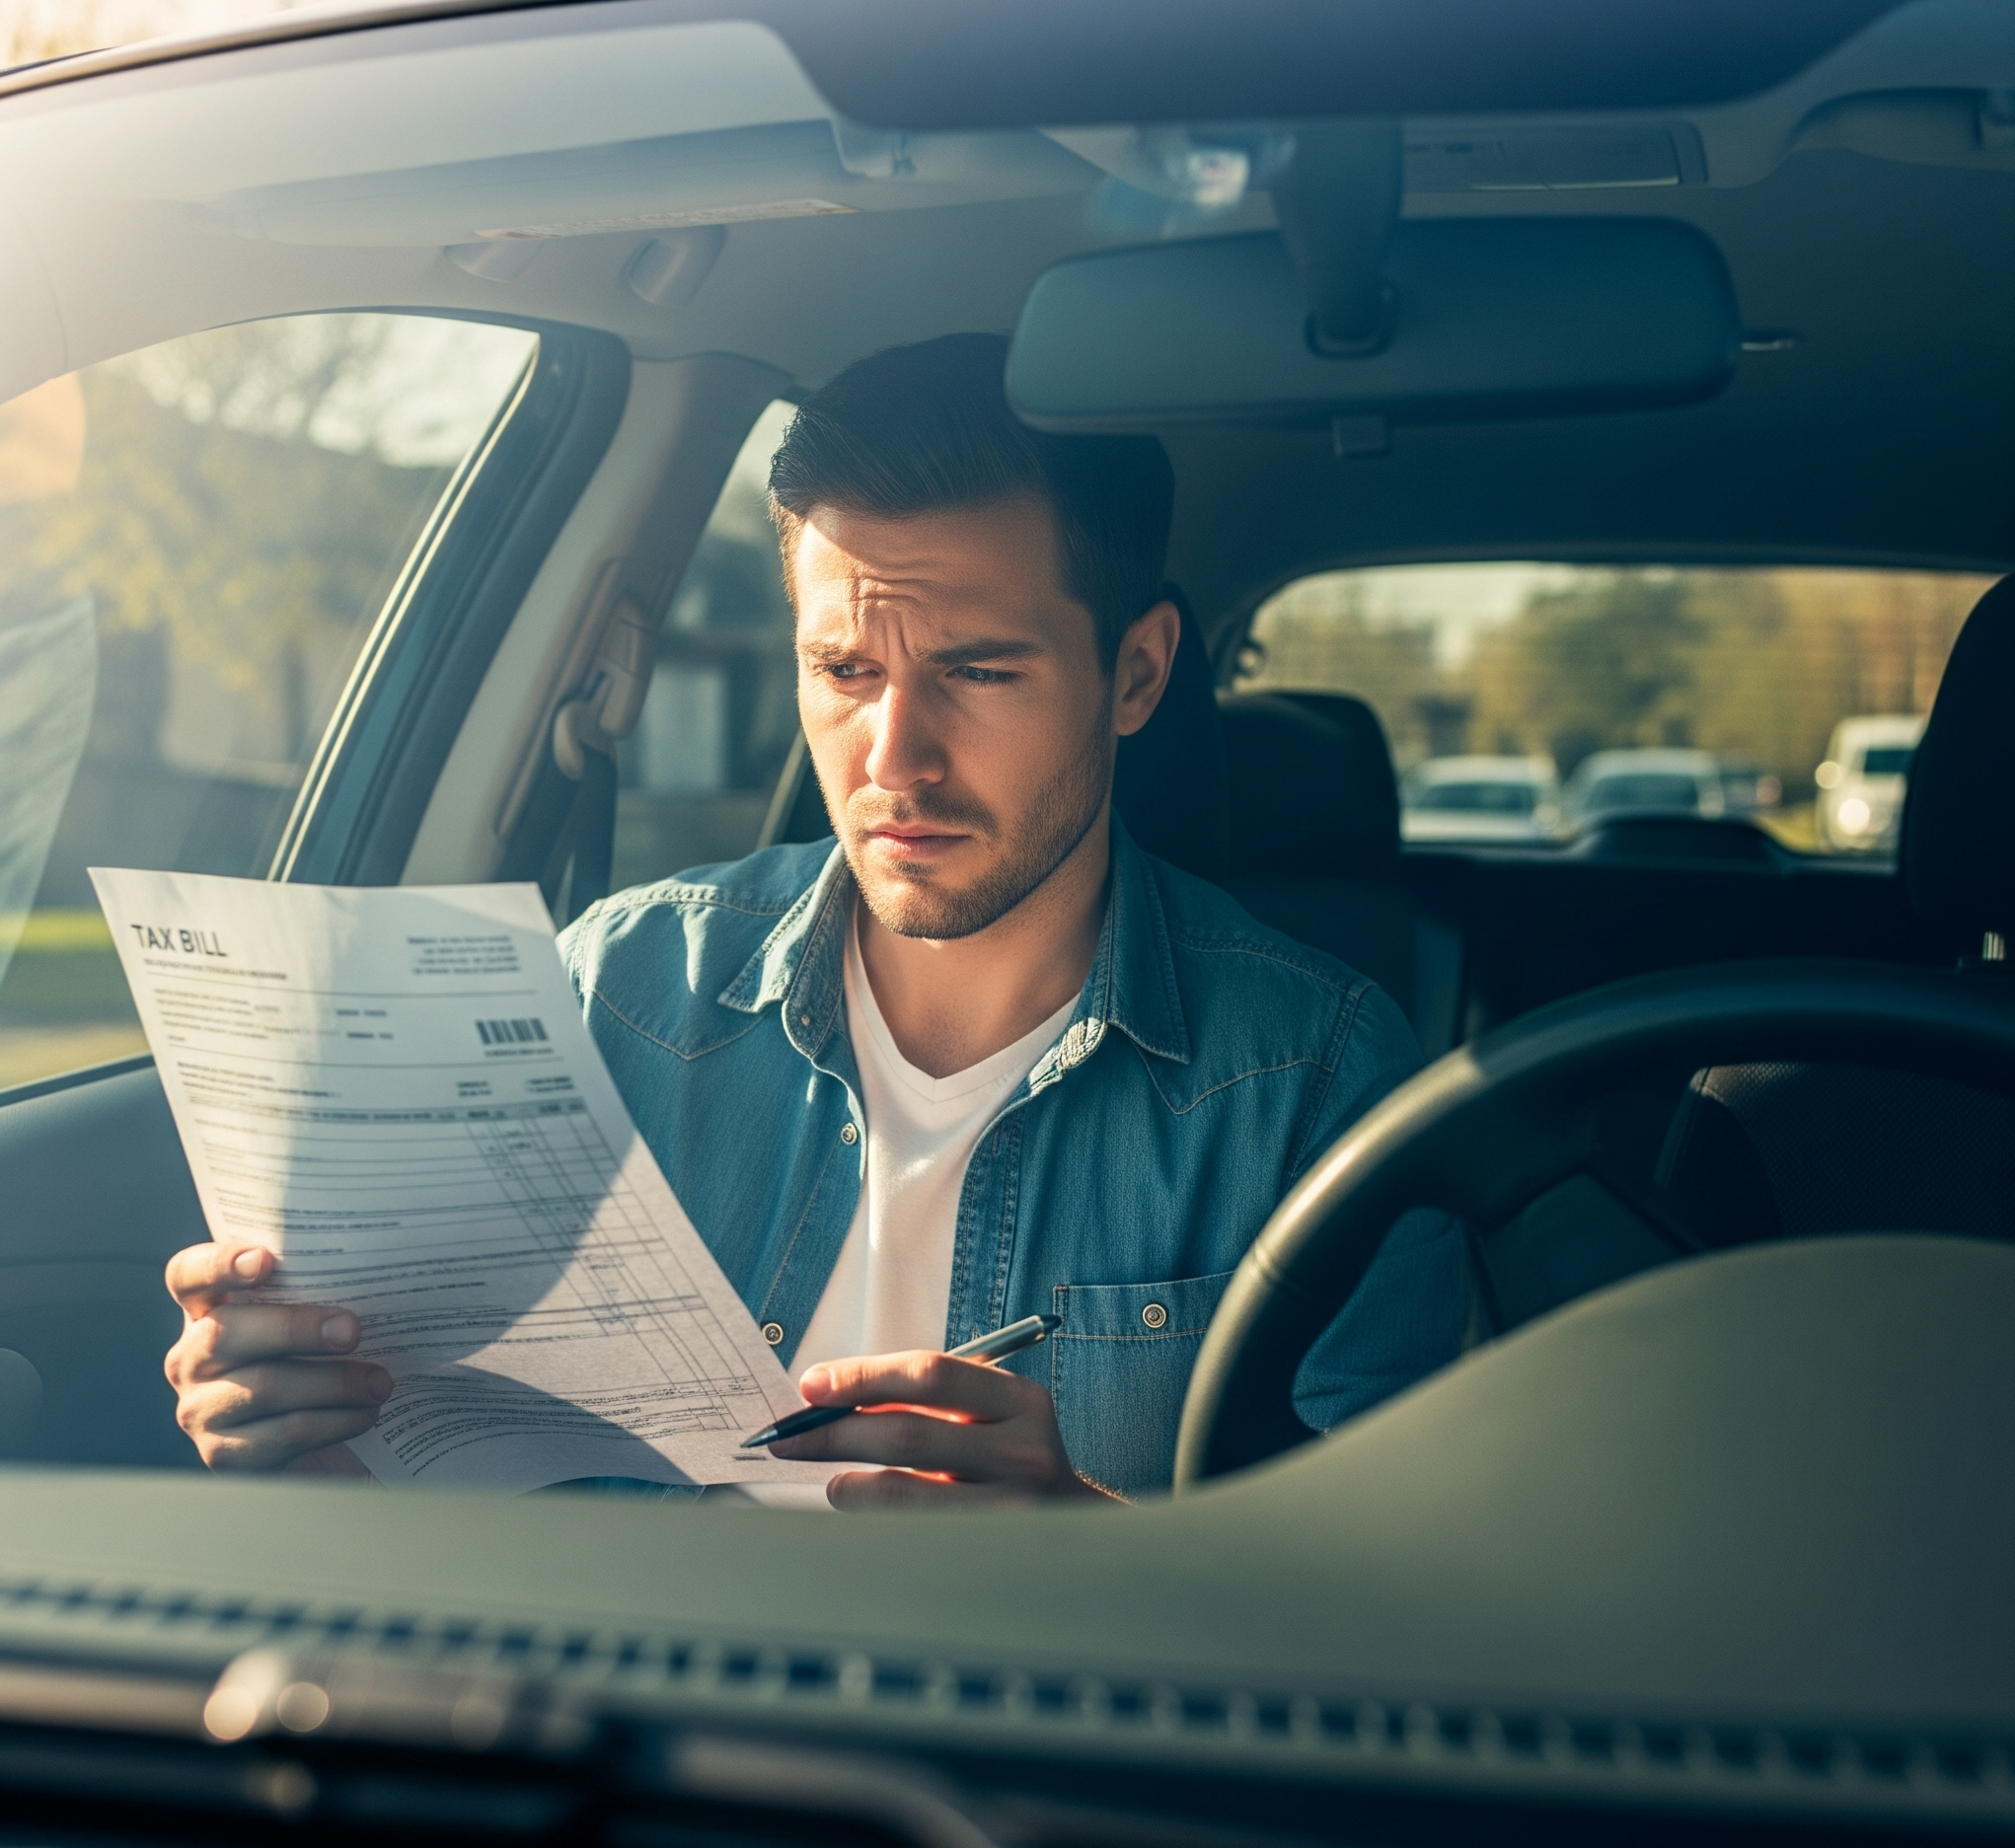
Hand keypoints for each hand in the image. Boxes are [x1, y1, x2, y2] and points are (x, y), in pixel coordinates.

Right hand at [163, 1243, 386, 1475]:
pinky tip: (365, 1414)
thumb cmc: (313, 1357)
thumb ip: (313, 1291)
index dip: (219, 1264)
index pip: (189, 1274)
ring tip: (378, 1382)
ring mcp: (200, 1409)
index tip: (263, 1260)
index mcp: (205, 1309)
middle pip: (226, 1334)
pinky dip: (334, 1422)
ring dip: (333, 1383)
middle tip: (352, 1330)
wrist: (314, 1438)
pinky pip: (283, 1434)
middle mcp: (190, 1358)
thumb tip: (372, 1271)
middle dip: (297, 1329)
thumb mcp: (305, 1317)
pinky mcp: (224, 1454)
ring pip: (263, 1388)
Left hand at [768, 1350, 1122, 1509]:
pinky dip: (871, 1519)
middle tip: (786, 1436)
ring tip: (830, 1479)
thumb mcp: (988, 1415)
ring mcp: (1010, 1509)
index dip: (862, 1376)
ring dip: (847, 1483)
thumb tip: (826, 1398)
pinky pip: (908, 1534)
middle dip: (832, 1432)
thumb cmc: (1008, 1458)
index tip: (811, 1386)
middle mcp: (1023, 1451)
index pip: (929, 1373)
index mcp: (1019, 1399)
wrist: (1075, 1527)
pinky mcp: (987, 1553)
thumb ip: (924, 1400)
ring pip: (901, 1491)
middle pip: (906, 1433)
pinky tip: (863, 1510)